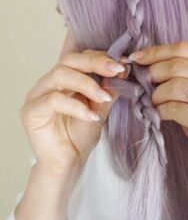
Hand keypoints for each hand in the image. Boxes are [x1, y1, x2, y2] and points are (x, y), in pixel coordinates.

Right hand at [20, 31, 129, 176]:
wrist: (69, 161)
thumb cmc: (81, 134)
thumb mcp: (100, 108)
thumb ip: (108, 89)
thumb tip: (124, 71)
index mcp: (65, 78)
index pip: (81, 58)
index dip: (102, 58)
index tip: (123, 66)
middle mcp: (49, 82)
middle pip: (69, 61)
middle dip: (95, 63)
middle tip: (117, 71)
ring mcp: (37, 95)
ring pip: (60, 75)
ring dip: (87, 84)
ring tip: (103, 98)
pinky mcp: (31, 112)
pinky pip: (53, 100)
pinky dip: (76, 106)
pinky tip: (92, 117)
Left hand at [128, 41, 187, 181]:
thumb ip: (183, 77)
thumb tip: (146, 63)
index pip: (185, 49)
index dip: (157, 52)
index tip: (137, 58)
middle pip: (178, 65)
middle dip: (152, 73)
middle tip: (141, 83)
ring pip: (175, 86)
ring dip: (156, 95)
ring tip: (155, 103)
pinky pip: (174, 108)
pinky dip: (161, 111)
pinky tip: (160, 115)